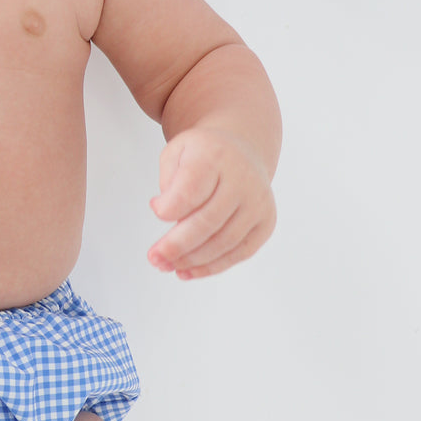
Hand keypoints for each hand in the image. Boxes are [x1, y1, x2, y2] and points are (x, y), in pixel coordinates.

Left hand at [147, 126, 275, 279]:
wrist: (242, 149)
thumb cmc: (204, 154)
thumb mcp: (177, 150)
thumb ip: (168, 179)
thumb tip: (164, 212)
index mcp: (215, 157)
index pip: (191, 190)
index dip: (170, 207)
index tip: (155, 209)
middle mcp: (242, 180)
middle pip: (207, 221)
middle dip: (176, 245)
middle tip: (155, 257)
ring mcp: (257, 203)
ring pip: (223, 242)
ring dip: (192, 260)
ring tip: (168, 265)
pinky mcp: (265, 222)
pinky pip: (240, 252)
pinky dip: (213, 266)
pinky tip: (189, 270)